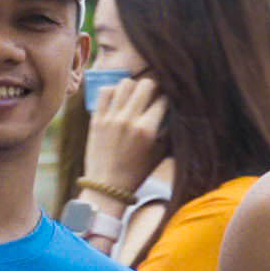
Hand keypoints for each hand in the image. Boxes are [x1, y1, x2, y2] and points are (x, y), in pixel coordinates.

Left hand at [80, 74, 168, 197]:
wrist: (107, 186)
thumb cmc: (136, 173)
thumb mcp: (159, 154)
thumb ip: (167, 131)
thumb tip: (173, 112)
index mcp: (146, 130)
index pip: (163, 100)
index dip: (168, 100)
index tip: (166, 104)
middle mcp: (129, 120)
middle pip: (146, 85)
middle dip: (153, 88)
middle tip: (152, 97)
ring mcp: (110, 118)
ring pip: (125, 84)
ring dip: (133, 88)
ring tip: (134, 98)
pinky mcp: (96, 119)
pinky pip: (105, 92)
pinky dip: (113, 91)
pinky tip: (118, 100)